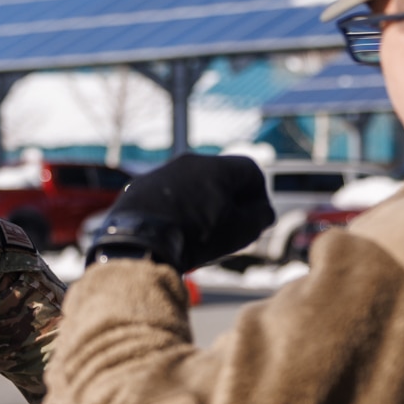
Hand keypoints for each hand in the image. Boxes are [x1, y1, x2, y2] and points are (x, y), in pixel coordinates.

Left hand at [87, 154, 273, 271]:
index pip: (251, 170)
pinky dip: (176, 208)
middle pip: (221, 176)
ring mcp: (162, 172)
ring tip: (200, 233)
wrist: (139, 241)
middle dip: (230, 200)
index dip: (259, 195)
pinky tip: (174, 230)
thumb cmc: (194, 235)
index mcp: (217, 166)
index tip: (256, 219)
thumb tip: (263, 212)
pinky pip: (167, 194)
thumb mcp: (239, 231)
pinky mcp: (140, 186)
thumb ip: (259, 218)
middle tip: (230, 227)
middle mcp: (189, 162)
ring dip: (202, 204)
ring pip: (192, 185)